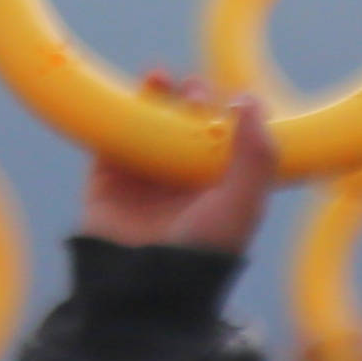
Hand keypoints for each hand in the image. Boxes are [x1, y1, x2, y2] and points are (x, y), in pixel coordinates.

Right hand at [79, 79, 277, 255]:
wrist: (145, 284)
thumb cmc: (203, 250)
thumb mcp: (242, 202)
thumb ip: (255, 154)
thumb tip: (249, 100)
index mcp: (217, 189)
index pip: (223, 140)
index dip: (225, 113)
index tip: (229, 95)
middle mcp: (180, 183)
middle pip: (183, 129)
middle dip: (188, 102)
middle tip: (191, 88)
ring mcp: (142, 183)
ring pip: (146, 131)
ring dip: (151, 101)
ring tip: (158, 76)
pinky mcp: (106, 184)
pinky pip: (107, 144)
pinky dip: (112, 119)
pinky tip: (124, 100)